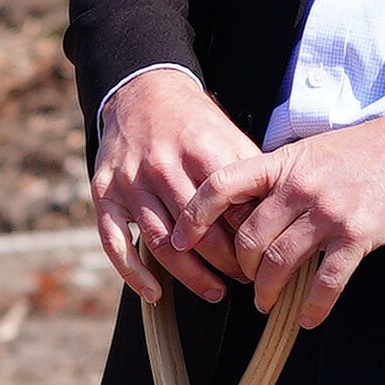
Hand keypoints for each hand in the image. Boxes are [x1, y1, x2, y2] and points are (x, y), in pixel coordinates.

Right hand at [92, 69, 260, 304]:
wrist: (142, 92)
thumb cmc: (194, 122)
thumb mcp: (229, 135)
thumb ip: (251, 174)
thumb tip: (279, 215)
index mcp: (199, 149)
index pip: (228, 208)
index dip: (250, 239)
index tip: (264, 257)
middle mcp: (162, 165)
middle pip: (197, 232)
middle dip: (225, 263)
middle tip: (244, 278)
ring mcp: (130, 181)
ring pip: (160, 242)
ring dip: (190, 275)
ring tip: (215, 290)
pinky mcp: (104, 192)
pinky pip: (115, 242)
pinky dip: (134, 274)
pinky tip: (156, 293)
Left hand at [173, 109, 384, 327]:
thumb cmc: (362, 149)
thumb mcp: (310, 150)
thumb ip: (279, 175)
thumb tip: (245, 204)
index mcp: (283, 162)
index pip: (222, 184)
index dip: (194, 214)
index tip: (178, 238)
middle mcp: (301, 187)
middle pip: (248, 237)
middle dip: (239, 268)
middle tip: (243, 282)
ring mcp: (329, 212)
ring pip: (280, 262)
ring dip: (267, 291)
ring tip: (264, 304)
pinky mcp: (359, 236)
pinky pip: (327, 281)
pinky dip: (313, 306)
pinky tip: (308, 319)